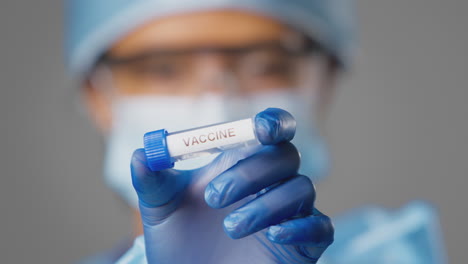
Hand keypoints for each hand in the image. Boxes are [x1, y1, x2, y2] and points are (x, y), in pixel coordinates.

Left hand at [131, 108, 333, 263]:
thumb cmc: (180, 246)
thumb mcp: (160, 211)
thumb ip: (152, 181)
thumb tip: (142, 154)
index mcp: (240, 165)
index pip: (270, 132)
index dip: (272, 123)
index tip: (261, 128)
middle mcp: (269, 185)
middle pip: (284, 156)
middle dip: (251, 171)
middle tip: (213, 197)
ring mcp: (288, 215)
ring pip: (300, 189)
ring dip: (265, 204)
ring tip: (229, 229)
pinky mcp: (303, 245)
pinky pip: (320, 227)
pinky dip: (301, 227)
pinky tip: (273, 236)